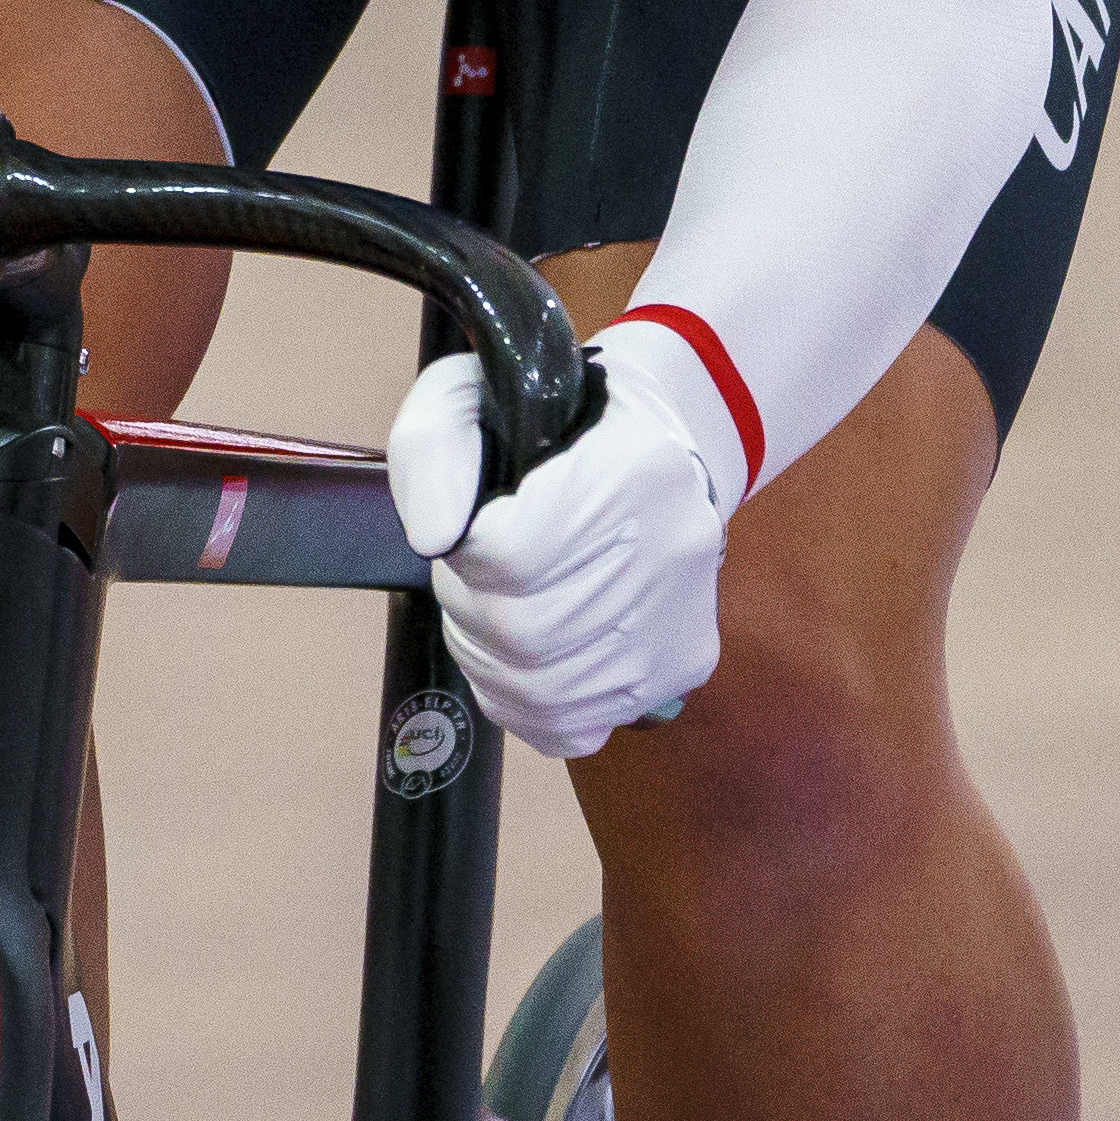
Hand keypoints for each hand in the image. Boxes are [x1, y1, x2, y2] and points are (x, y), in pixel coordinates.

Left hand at [385, 329, 735, 757]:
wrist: (657, 434)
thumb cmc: (551, 415)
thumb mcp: (470, 395)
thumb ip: (433, 452)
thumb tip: (434, 539)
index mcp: (635, 465)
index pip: (517, 555)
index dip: (466, 557)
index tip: (470, 533)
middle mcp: (677, 545)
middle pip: (528, 632)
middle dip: (467, 611)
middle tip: (467, 579)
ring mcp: (686, 614)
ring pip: (547, 690)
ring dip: (486, 660)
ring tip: (486, 615)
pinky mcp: (685, 664)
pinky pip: (579, 724)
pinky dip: (524, 706)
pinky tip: (517, 662)